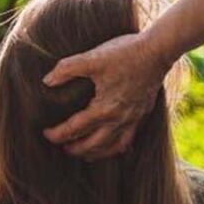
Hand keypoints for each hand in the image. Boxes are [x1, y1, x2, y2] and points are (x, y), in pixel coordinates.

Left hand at [42, 30, 168, 159]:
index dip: (57, 134)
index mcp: (104, 109)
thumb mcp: (92, 58)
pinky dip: (116, 147)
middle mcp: (118, 120)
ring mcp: (132, 119)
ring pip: (111, 147)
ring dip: (95, 152)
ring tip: (83, 153)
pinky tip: (111, 146)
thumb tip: (47, 81)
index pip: (74, 128)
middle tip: (62, 147)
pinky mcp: (142, 115)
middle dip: (74, 148)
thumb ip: (67, 69)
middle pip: (92, 144)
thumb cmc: (125, 53)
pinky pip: (127, 139)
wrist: (158, 50)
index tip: (46, 134)